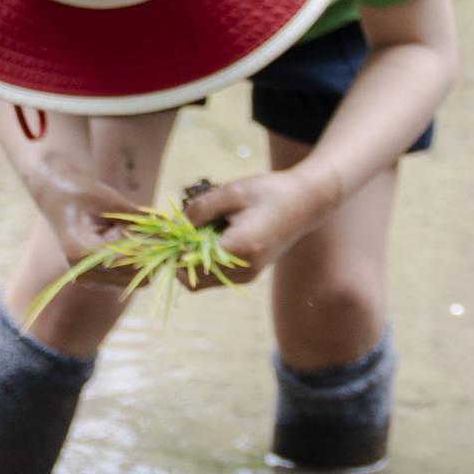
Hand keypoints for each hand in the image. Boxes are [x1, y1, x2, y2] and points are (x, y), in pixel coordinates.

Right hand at [10, 148, 158, 275]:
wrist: (57, 199)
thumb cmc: (80, 193)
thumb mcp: (108, 198)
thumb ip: (135, 217)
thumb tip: (169, 228)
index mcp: (79, 252)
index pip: (125, 261)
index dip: (150, 248)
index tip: (167, 232)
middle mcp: (83, 274)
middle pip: (133, 276)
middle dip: (151, 254)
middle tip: (158, 229)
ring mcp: (90, 281)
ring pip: (135, 280)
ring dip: (145, 258)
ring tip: (137, 230)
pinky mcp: (98, 281)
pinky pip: (129, 277)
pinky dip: (139, 260)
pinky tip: (130, 237)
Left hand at [180, 167, 341, 282]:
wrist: (305, 202)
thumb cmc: (269, 192)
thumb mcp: (232, 192)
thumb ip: (201, 208)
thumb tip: (177, 225)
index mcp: (240, 248)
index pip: (190, 265)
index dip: (173, 251)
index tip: (168, 232)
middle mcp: (245, 269)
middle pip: (193, 280)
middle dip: (180, 259)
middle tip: (179, 232)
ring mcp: (248, 274)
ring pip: (202, 281)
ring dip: (192, 261)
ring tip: (198, 231)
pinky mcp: (250, 273)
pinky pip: (216, 276)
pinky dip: (205, 261)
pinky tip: (211, 236)